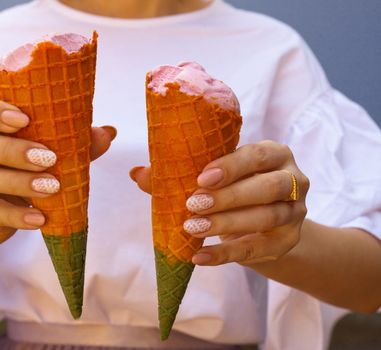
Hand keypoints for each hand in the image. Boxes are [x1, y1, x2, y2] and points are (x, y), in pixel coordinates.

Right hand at [0, 92, 115, 237]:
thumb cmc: (21, 166)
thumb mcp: (45, 148)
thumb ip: (72, 139)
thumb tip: (108, 133)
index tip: (24, 118)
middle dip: (11, 150)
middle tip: (49, 158)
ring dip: (17, 183)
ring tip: (51, 188)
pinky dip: (15, 216)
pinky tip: (38, 219)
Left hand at [130, 140, 308, 265]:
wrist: (264, 225)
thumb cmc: (234, 190)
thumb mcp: (214, 179)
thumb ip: (179, 175)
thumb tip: (137, 173)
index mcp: (274, 154)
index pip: (257, 155)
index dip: (231, 166)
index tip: (202, 178)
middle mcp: (293, 179)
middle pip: (267, 187)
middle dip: (229, 196)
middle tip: (193, 204)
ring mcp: (295, 212)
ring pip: (266, 217)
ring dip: (227, 224)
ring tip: (193, 228)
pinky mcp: (287, 241)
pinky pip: (257, 249)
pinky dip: (226, 254)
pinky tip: (199, 256)